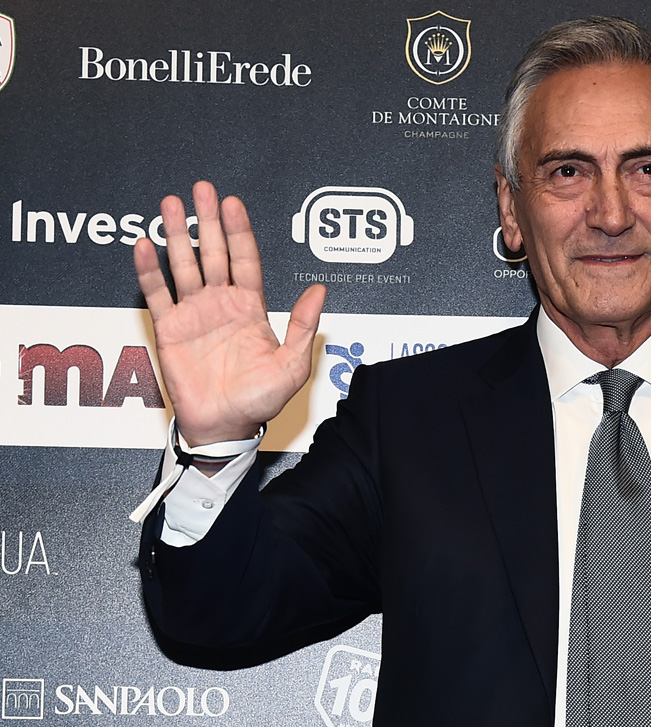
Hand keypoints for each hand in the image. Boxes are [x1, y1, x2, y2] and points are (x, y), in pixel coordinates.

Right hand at [133, 181, 325, 445]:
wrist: (226, 426)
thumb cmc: (260, 400)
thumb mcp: (293, 365)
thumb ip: (304, 326)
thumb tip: (319, 290)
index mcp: (251, 308)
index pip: (245, 260)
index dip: (240, 231)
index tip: (233, 203)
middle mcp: (221, 304)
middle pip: (214, 252)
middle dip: (208, 221)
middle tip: (202, 189)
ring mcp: (194, 314)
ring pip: (184, 265)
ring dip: (177, 234)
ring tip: (171, 204)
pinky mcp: (169, 328)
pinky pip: (157, 294)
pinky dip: (149, 270)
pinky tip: (145, 245)